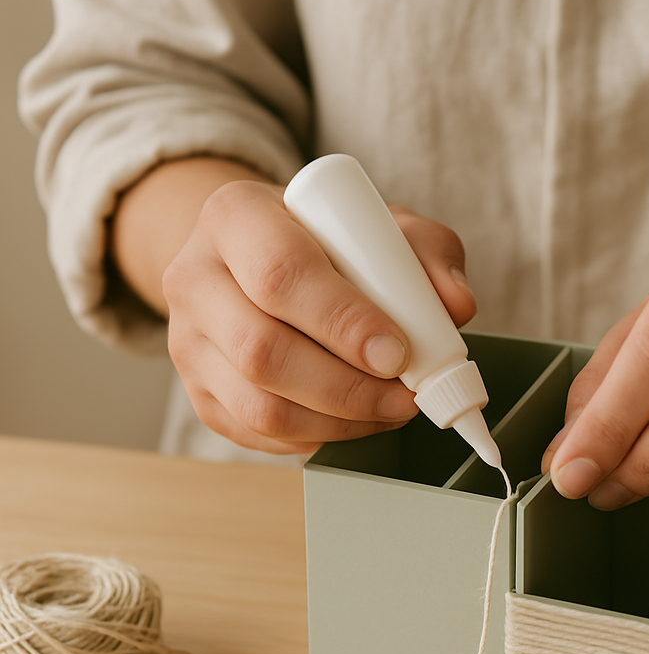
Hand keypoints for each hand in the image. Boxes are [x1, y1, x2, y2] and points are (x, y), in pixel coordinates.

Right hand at [162, 180, 475, 452]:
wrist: (254, 259)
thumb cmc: (323, 240)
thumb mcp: (379, 225)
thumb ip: (426, 253)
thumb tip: (455, 307)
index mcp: (234, 216)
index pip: (281, 275)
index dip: (343, 321)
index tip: (397, 350)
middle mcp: (194, 278)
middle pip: (263, 351)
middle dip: (348, 386)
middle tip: (407, 395)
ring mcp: (188, 342)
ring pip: (259, 406)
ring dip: (341, 421)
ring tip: (392, 409)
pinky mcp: (200, 393)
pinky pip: (259, 435)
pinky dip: (319, 436)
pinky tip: (356, 419)